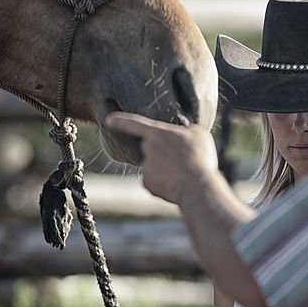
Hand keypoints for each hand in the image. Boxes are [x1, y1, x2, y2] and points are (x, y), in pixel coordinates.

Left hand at [105, 112, 219, 204]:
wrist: (196, 186)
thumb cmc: (199, 157)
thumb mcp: (199, 134)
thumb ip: (186, 131)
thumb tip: (183, 136)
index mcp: (158, 133)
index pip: (135, 123)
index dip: (121, 121)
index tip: (108, 120)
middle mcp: (147, 149)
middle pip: (151, 148)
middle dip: (163, 153)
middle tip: (182, 159)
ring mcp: (146, 167)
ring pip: (154, 166)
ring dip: (167, 169)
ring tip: (185, 173)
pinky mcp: (147, 184)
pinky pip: (155, 181)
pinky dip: (164, 183)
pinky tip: (177, 184)